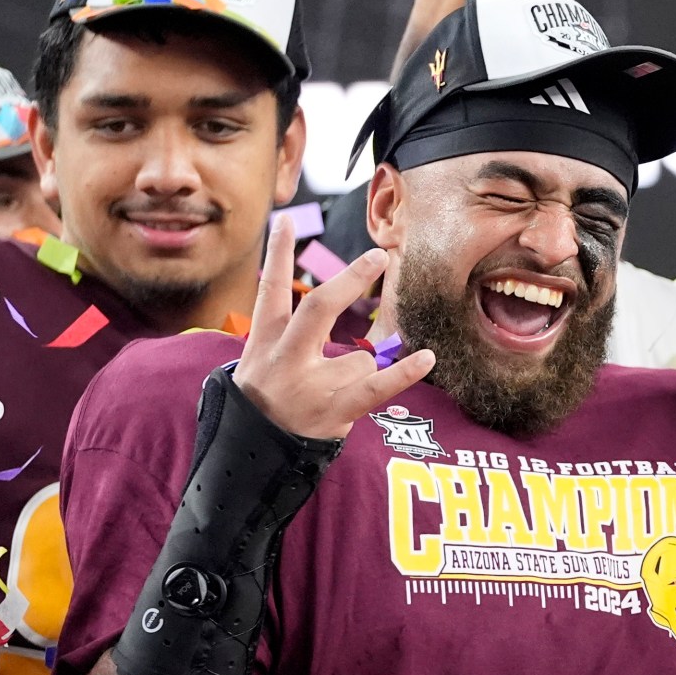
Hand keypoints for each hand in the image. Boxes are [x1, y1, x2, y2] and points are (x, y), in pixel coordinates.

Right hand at [230, 219, 434, 439]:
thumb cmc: (263, 401)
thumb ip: (284, 330)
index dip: (278, 253)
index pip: (270, 288)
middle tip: (378, 256)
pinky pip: (376, 388)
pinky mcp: (333, 412)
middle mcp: (286, 359)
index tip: (288, 219)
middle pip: (318, 307)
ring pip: (360, 358)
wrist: (249, 455)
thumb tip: (324, 295)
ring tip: (334, 394)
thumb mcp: (258, 361)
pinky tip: (426, 357)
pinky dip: (404, 372)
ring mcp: (310, 386)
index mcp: (263, 342)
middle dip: (350, 280)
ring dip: (359, 372)